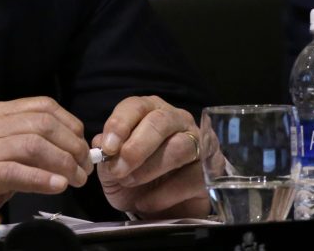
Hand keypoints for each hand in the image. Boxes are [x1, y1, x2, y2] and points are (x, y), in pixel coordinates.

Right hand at [0, 97, 92, 217]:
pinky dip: (41, 178)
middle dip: (71, 145)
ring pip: (33, 144)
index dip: (70, 124)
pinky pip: (15, 171)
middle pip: (41, 123)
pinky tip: (57, 185)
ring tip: (75, 180)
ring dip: (63, 163)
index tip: (83, 145)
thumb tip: (71, 150)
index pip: (41, 105)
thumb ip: (28, 143)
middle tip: (84, 167)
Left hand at [93, 95, 209, 217]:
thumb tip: (101, 142)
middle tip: (118, 169)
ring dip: (149, 168)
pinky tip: (146, 202)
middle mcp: (176, 120)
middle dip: (135, 147)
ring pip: (179, 147)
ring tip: (130, 183)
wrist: (161, 208)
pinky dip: (164, 193)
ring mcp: (198, 142)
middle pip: (159, 122)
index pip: (136, 106)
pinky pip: (191, 178)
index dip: (120, 124)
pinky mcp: (212, 170)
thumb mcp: (112, 167)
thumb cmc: (135, 177)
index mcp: (149, 111)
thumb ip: (106, 153)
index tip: (107, 148)